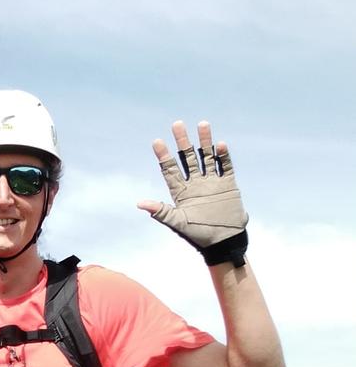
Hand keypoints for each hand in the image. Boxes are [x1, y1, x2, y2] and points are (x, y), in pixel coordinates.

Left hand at [138, 121, 248, 265]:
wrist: (223, 242)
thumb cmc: (198, 235)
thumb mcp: (177, 222)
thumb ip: (160, 211)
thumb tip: (139, 203)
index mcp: (181, 192)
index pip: (170, 169)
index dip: (163, 155)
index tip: (157, 141)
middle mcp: (195, 183)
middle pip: (187, 157)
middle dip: (182, 141)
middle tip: (177, 124)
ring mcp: (212, 182)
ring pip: (207, 157)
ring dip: (204, 141)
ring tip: (202, 124)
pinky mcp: (228, 185)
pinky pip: (225, 166)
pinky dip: (223, 155)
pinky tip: (219, 144)